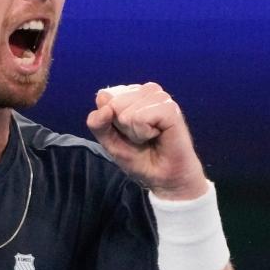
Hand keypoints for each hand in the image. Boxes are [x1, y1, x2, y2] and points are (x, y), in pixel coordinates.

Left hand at [86, 82, 208, 199]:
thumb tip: (102, 97)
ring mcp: (160, 98)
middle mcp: (147, 91)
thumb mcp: (110, 141)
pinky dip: (143, 133)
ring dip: (134, 132)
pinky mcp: (171, 108)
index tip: (127, 134)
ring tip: (149, 137)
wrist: (164, 177)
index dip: (111, 123)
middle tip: (140, 137)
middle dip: (122, 127)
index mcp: (133, 93)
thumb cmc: (140, 157)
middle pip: (114, 104)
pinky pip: (141, 117)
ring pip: (127, 111)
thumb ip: (98, 122)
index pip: (104, 99)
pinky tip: (157, 135)